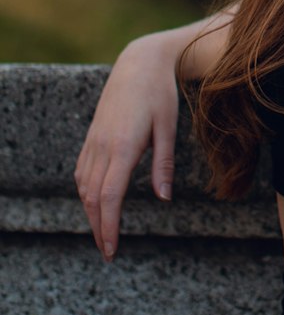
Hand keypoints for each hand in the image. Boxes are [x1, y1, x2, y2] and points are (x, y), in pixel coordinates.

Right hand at [74, 36, 178, 260]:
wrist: (139, 62)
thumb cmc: (160, 93)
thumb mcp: (169, 127)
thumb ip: (164, 164)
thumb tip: (163, 198)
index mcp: (123, 145)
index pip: (110, 196)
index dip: (109, 226)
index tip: (112, 249)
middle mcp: (103, 146)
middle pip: (94, 198)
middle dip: (99, 228)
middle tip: (108, 252)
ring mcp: (94, 140)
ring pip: (84, 186)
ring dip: (91, 213)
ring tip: (102, 233)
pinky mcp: (92, 136)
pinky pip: (82, 171)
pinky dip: (86, 193)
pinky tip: (94, 203)